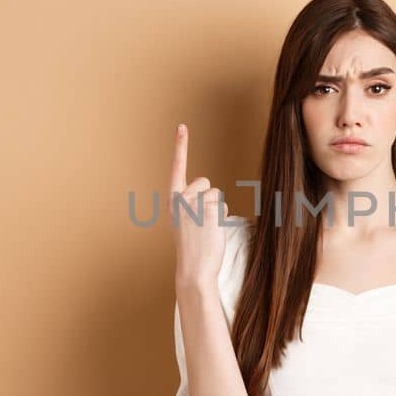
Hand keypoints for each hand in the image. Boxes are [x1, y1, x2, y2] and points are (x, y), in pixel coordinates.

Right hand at [170, 123, 228, 292]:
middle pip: (205, 183)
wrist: (193, 269)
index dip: (180, 146)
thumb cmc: (192, 246)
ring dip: (216, 210)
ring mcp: (194, 205)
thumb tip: (207, 190)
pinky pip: (223, 207)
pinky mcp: (209, 211)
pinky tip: (212, 232)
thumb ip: (190, 202)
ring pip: (217, 196)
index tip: (182, 126)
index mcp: (172, 200)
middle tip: (200, 221)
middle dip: (208, 197)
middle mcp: (180, 199)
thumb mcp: (184, 220)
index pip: (177, 167)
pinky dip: (222, 219)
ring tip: (205, 229)